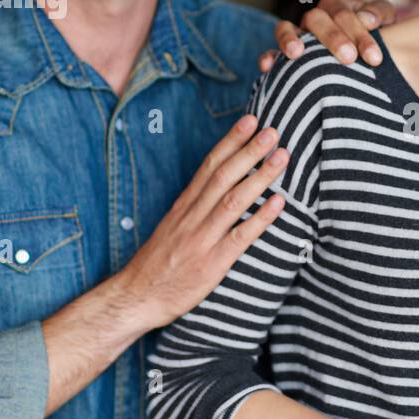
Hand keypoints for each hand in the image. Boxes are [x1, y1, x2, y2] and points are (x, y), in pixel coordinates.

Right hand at [109, 114, 288, 333]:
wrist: (136, 298)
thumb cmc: (159, 264)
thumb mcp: (173, 226)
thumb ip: (195, 206)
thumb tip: (220, 185)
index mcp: (184, 205)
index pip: (209, 165)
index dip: (231, 141)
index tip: (250, 121)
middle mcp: (193, 216)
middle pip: (223, 175)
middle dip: (249, 150)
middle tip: (272, 129)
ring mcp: (202, 238)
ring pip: (234, 200)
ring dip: (260, 176)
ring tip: (282, 156)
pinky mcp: (212, 263)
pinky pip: (240, 237)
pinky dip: (261, 218)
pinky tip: (279, 203)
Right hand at [258, 0, 398, 73]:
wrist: (363, 60)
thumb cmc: (374, 40)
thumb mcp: (384, 22)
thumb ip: (380, 13)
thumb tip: (368, 18)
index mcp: (338, 8)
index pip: (344, 12)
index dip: (359, 32)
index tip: (375, 57)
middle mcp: (315, 18)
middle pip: (317, 19)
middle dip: (332, 38)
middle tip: (349, 59)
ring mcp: (298, 35)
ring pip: (286, 28)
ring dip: (289, 38)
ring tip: (296, 53)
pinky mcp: (284, 54)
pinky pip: (270, 51)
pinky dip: (268, 56)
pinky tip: (268, 66)